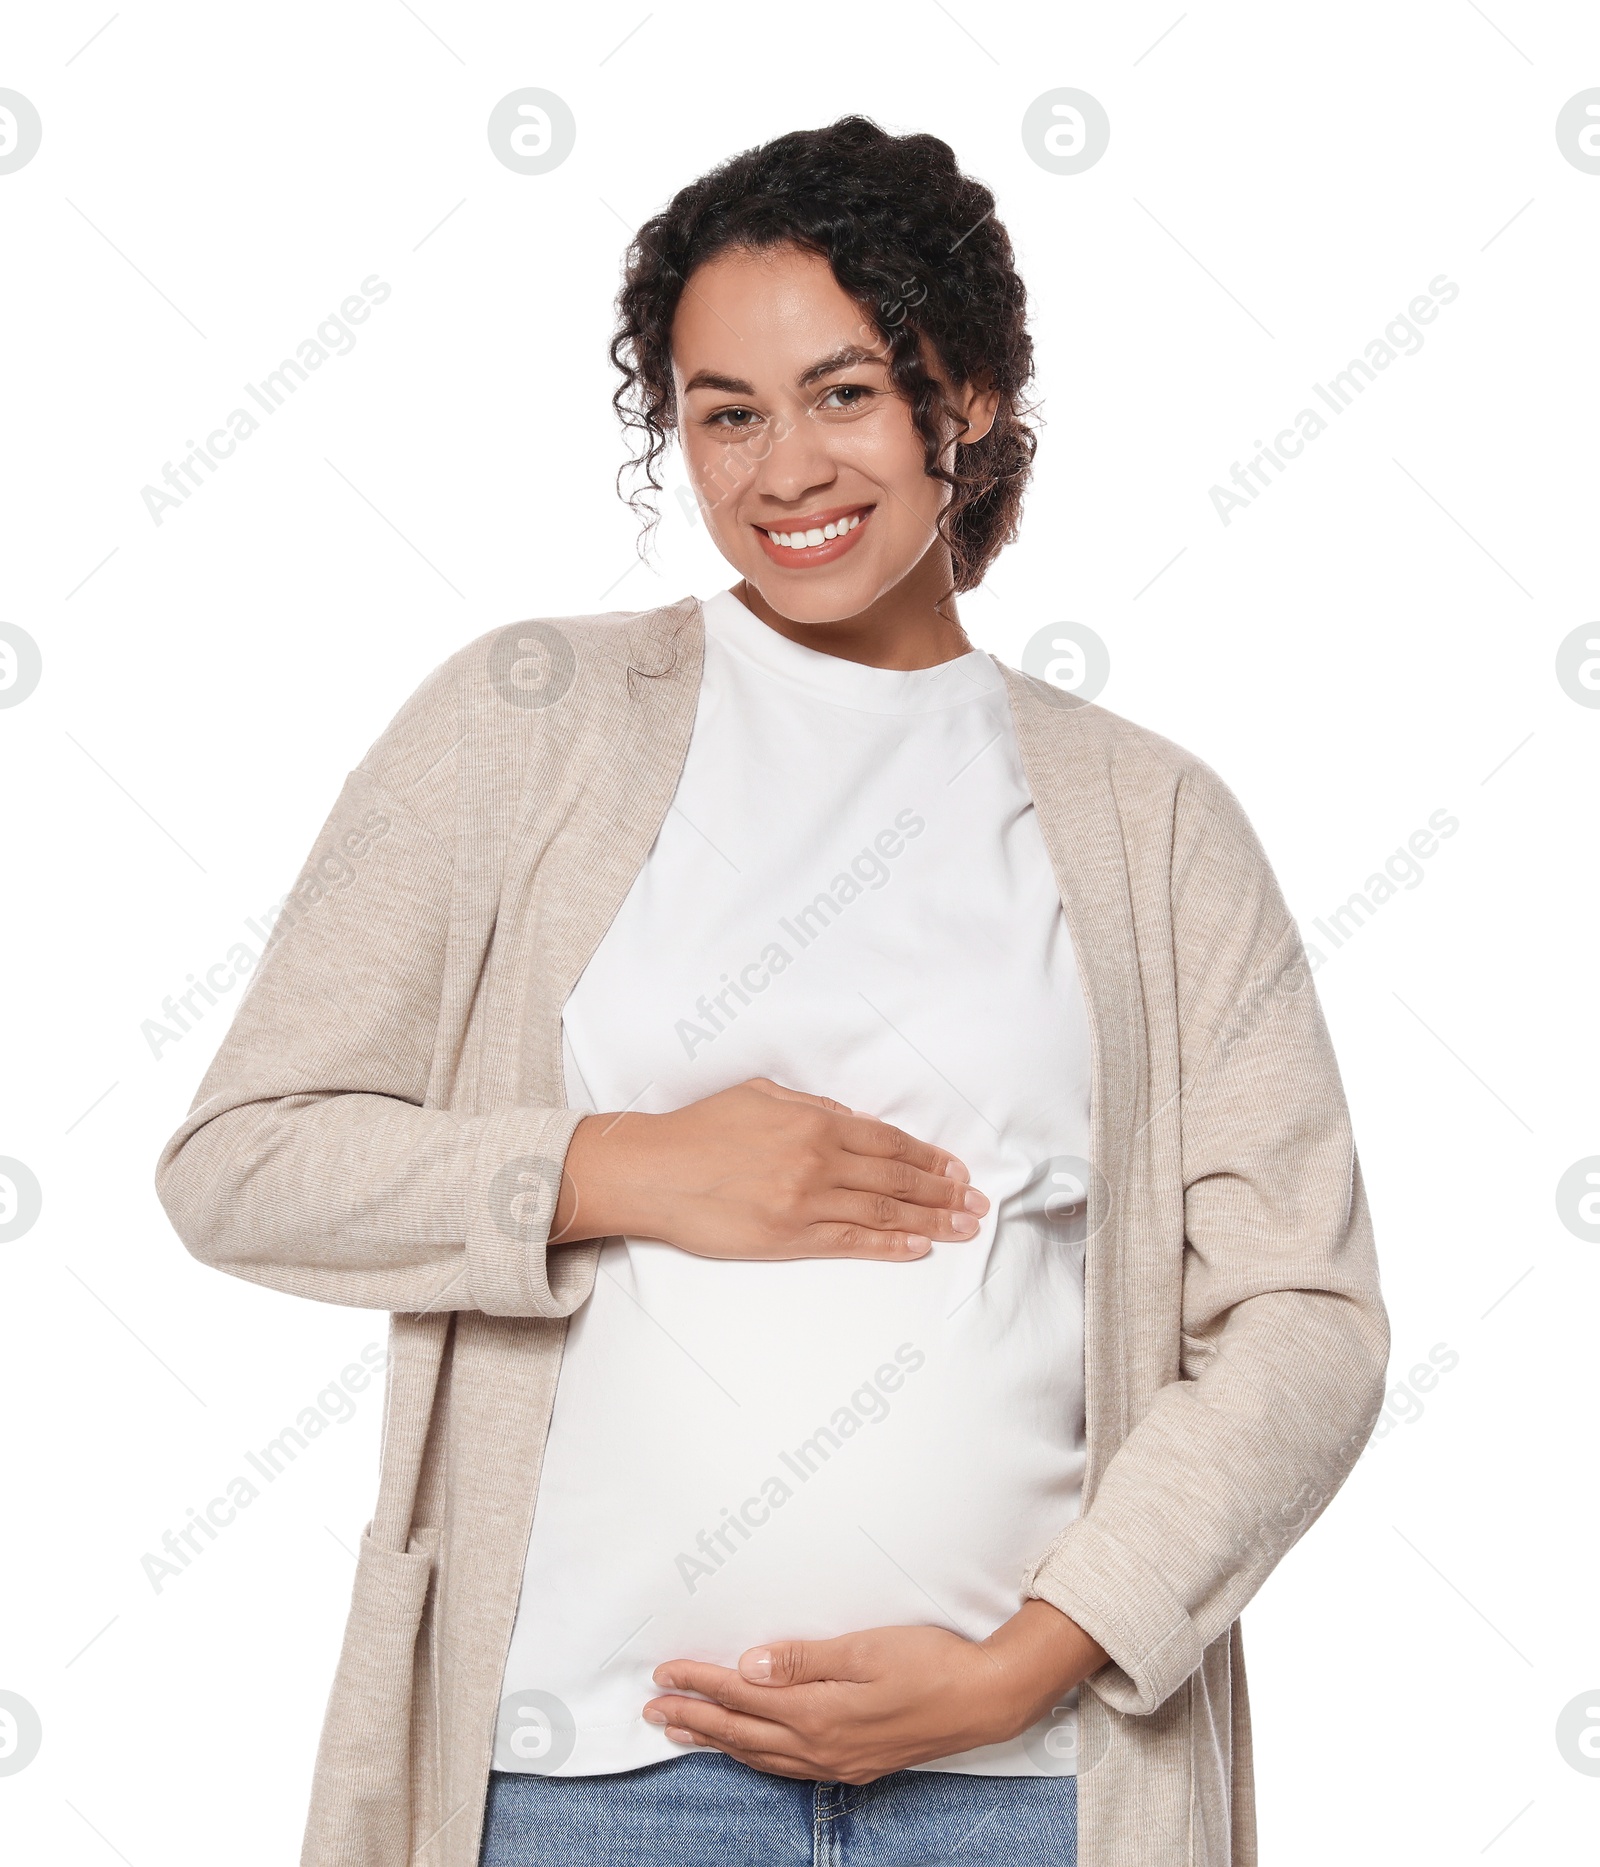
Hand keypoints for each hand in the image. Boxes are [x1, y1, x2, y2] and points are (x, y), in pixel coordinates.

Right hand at [551, 1077, 987, 1262]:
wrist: (653, 1172)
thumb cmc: (701, 1129)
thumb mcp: (760, 1094)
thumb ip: (811, 1105)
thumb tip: (853, 1118)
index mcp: (814, 1123)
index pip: (887, 1141)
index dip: (928, 1157)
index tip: (956, 1169)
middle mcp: (817, 1162)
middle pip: (895, 1179)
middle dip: (942, 1192)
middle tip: (976, 1204)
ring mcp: (805, 1204)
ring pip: (882, 1213)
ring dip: (929, 1221)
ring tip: (962, 1228)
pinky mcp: (787, 1239)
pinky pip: (849, 1243)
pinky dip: (888, 1247)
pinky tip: (917, 1249)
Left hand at [640, 1602, 1106, 1783]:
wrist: (983, 1700)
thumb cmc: (930, 1663)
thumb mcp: (867, 1648)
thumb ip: (805, 1659)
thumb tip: (749, 1665)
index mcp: (819, 1713)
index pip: (742, 1696)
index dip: (699, 1684)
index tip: (664, 1673)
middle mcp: (820, 1746)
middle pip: (740, 1734)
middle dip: (693, 1719)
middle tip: (652, 1711)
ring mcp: (837, 1761)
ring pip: (759, 1755)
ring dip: (716, 1742)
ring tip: (682, 1731)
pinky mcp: (853, 1765)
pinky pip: (785, 1766)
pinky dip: (753, 1756)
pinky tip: (746, 1750)